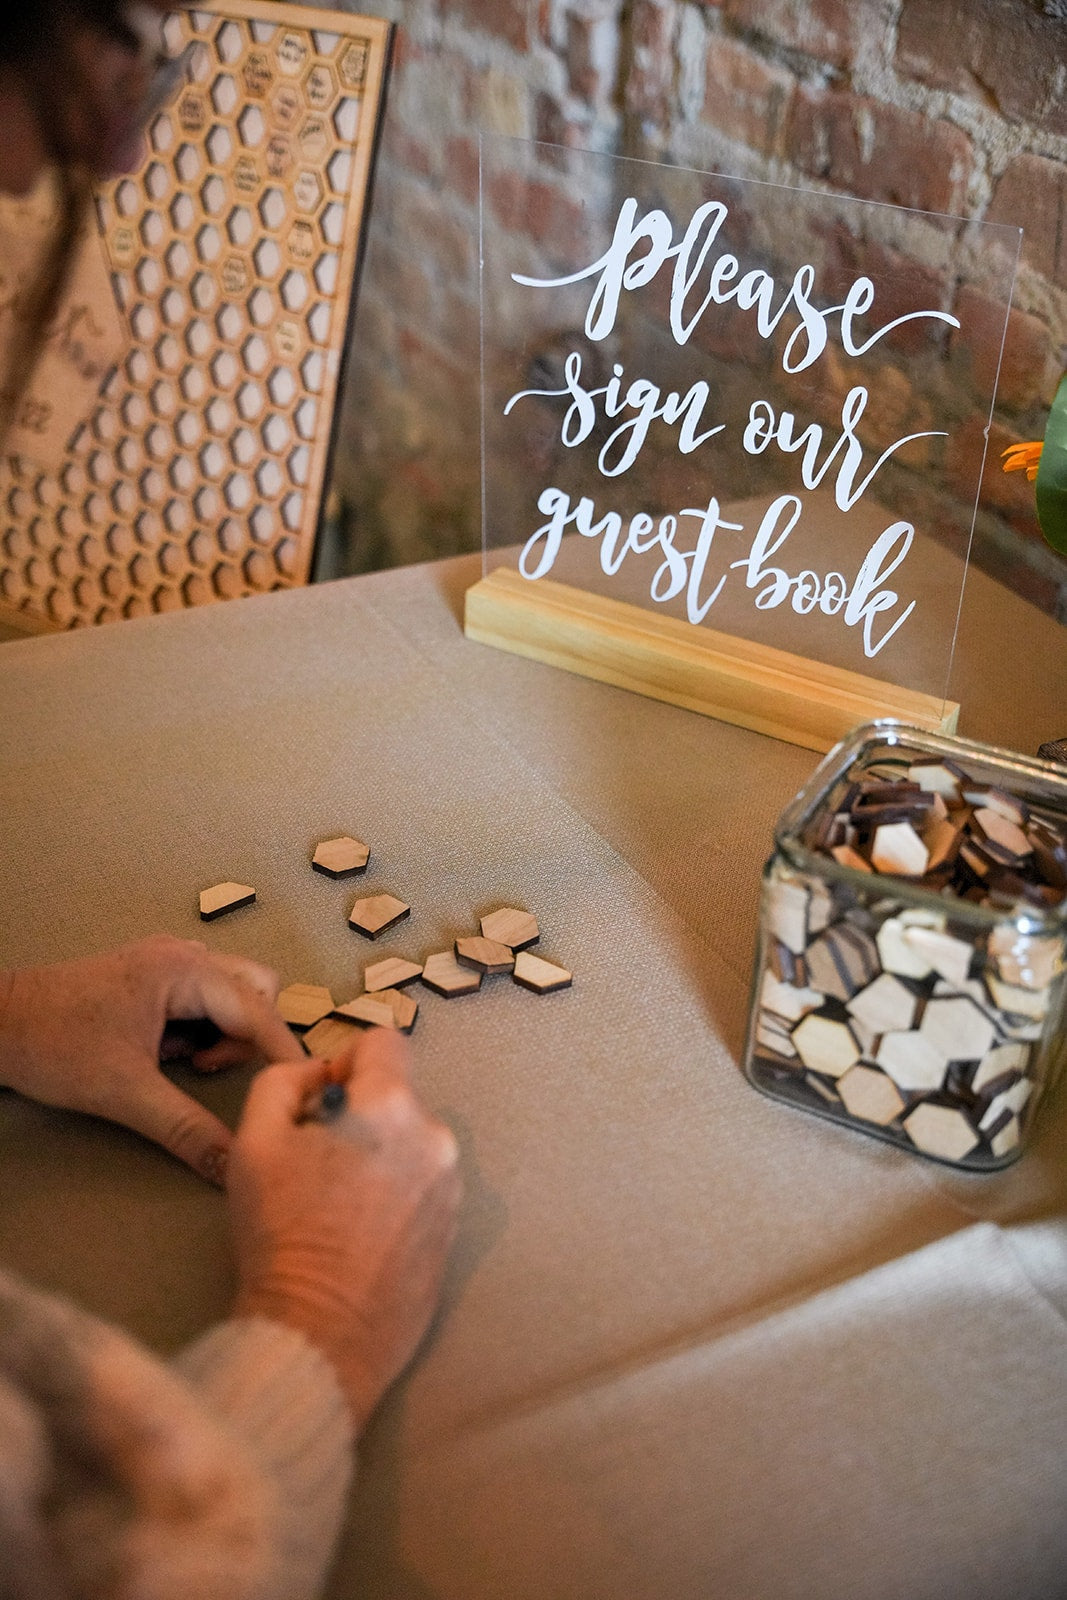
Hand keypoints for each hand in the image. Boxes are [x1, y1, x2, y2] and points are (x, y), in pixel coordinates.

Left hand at [0, 935, 298, 1183]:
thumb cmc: (54, 1045)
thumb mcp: (125, 1094)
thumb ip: (187, 1129)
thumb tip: (233, 1164)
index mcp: (184, 970)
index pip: (258, 1010)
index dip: (284, 1052)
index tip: (305, 1087)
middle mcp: (184, 955)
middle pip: (255, 991)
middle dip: (246, 1036)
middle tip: (207, 1069)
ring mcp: (168, 962)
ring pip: (232, 993)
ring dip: (222, 1033)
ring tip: (185, 1063)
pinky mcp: (152, 978)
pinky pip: (204, 999)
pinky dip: (200, 1029)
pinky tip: (167, 1054)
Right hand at [226, 1031, 461, 1430]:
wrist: (320, 1334)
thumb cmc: (281, 1234)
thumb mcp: (255, 1141)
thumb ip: (284, 1081)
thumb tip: (319, 1073)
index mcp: (392, 1106)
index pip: (384, 1041)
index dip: (345, 1061)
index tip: (321, 1103)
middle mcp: (435, 1137)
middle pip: (396, 1097)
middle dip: (359, 1117)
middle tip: (317, 1166)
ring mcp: (452, 1185)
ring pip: (409, 1143)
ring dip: (379, 1156)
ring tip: (337, 1207)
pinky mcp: (456, 1228)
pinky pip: (423, 1185)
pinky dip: (396, 1195)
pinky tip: (361, 1235)